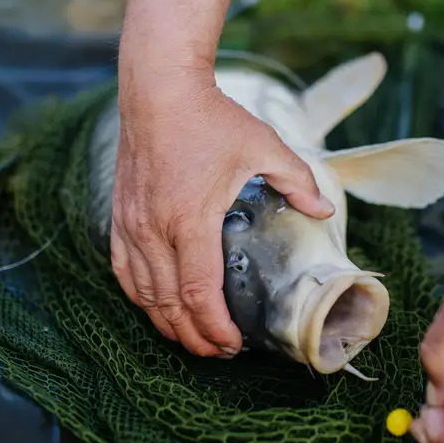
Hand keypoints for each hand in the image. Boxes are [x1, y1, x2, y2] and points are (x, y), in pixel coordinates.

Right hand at [110, 66, 335, 357]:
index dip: (214, 327)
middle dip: (194, 336)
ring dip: (166, 323)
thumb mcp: (263, 145)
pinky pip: (123, 271)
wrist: (158, 90)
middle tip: (218, 352)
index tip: (233, 345)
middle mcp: (154, 229)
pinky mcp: (119, 217)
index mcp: (190, 219)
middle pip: (169, 304)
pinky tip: (155, 308)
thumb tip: (324, 211)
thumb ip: (297, 181)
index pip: (197, 292)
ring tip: (191, 340)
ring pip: (143, 294)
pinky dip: (140, 297)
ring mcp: (131, 225)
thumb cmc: (210, 117)